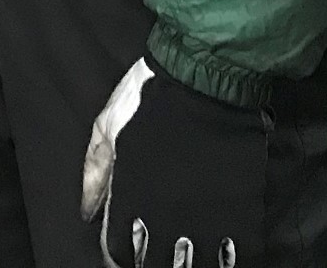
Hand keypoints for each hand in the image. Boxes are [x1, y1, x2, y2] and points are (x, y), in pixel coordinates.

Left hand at [81, 56, 267, 267]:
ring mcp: (203, 218)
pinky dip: (229, 262)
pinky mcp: (239, 212)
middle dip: (153, 265)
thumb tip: (87, 211)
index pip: (117, 251)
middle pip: (156, 265)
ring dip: (190, 265)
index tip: (125, 257)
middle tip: (158, 258)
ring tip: (189, 260)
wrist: (203, 78)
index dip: (121, 258)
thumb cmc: (150, 97)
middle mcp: (164, 216)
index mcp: (129, 197)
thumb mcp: (107, 128)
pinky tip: (223, 257)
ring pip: (195, 266)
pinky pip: (237, 256)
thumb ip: (95, 173)